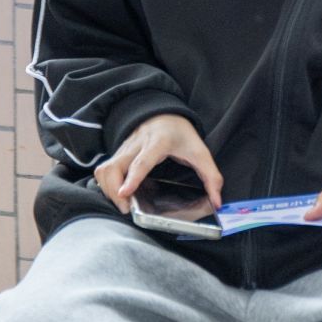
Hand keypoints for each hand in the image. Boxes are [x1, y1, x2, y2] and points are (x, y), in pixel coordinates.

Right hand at [96, 113, 223, 213]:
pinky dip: (106, 185)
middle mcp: (137, 144)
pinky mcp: (117, 154)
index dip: (133, 177)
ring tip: (123, 204)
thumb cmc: (182, 134)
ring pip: (105, 170)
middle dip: (115, 190)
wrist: (165, 114)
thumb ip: (211, 176)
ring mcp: (124, 148)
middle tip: (127, 208)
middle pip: (116, 167)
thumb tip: (217, 201)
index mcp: (159, 142)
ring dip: (108, 189)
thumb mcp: (201, 152)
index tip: (125, 193)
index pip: (142, 160)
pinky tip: (118, 194)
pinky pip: (103, 171)